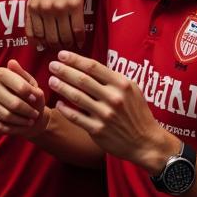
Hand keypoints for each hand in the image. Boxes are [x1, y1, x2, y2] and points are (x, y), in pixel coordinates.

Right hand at [0, 60, 48, 137]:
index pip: (9, 78)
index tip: (35, 98)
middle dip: (26, 110)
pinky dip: (14, 129)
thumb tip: (12, 63)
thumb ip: (25, 77)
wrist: (29, 115)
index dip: (24, 89)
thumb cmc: (32, 98)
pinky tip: (22, 127)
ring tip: (31, 121)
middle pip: (11, 102)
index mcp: (1, 73)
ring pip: (5, 115)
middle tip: (35, 114)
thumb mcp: (33, 86)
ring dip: (22, 121)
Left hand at [26, 0, 87, 48]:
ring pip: (64, 36)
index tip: (46, 48)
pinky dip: (79, 39)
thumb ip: (33, 13)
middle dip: (56, 47)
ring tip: (71, 45)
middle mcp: (45, 9)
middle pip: (50, 38)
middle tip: (61, 48)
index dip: (41, 45)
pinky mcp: (75, 5)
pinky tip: (80, 42)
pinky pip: (77, 29)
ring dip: (68, 44)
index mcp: (32, 7)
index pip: (34, 35)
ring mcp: (60, 8)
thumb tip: (36, 38)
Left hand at [46, 50, 176, 169]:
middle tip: (51, 65)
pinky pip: (76, 117)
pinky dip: (65, 109)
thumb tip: (90, 67)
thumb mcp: (132, 90)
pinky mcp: (98, 130)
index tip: (61, 55)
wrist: (145, 141)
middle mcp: (113, 98)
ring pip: (76, 97)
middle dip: (64, 71)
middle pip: (82, 80)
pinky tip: (58, 103)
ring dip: (61, 87)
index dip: (75, 60)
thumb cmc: (137, 113)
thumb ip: (112, 79)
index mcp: (121, 84)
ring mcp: (105, 115)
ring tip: (51, 81)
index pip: (93, 67)